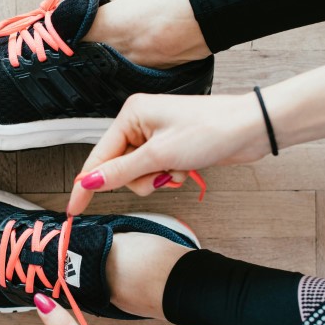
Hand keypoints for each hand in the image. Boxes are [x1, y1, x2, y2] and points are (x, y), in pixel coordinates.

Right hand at [68, 93, 270, 215]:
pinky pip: (156, 171)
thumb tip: (89, 183)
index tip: (75, 209)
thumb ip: (121, 171)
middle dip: (139, 179)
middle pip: (119, 167)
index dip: (87, 185)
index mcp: (130, 115)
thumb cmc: (210, 130)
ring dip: (156, 179)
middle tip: (160, 175)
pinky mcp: (170, 145)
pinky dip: (168, 176)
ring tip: (176, 170)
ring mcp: (155, 134)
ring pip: (138, 173)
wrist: (249, 128)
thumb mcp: (160, 155)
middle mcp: (139, 122)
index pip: (98, 157)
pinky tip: (185, 169)